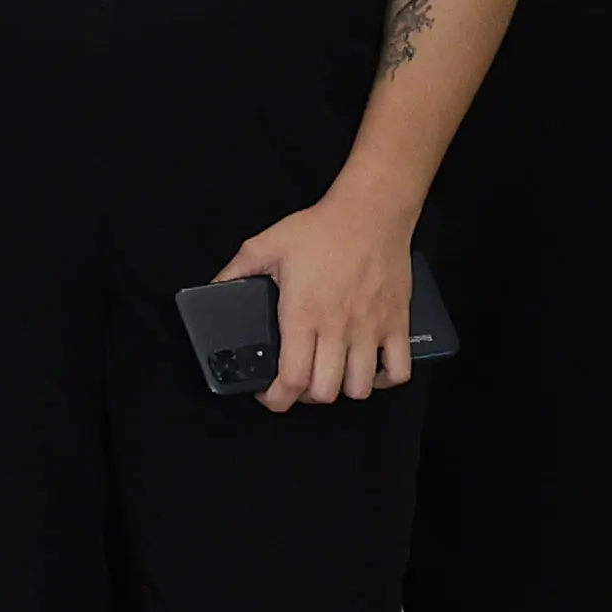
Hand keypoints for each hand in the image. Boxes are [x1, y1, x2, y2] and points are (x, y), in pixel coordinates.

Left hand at [216, 186, 422, 410]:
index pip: (291, 379)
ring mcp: (371, 329)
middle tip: (298, 381)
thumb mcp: (263, 246)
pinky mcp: (398, 323)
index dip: (276, 398)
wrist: (370, 212)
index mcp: (302, 315)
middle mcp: (337, 329)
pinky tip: (369, 369)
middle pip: (325, 391)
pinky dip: (385, 379)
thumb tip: (211, 290)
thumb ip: (234, 272)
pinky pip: (399, 370)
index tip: (267, 394)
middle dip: (305, 396)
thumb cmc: (319, 229)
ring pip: (360, 387)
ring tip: (331, 374)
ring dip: (343, 388)